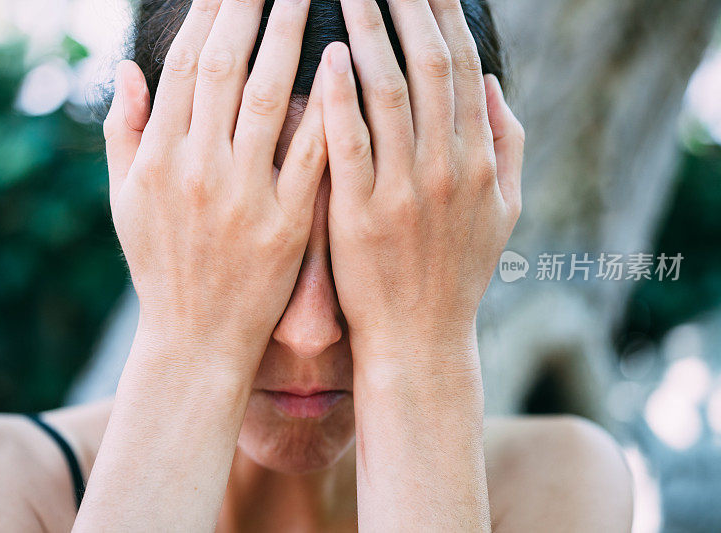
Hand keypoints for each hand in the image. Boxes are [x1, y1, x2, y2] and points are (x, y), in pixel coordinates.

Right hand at [102, 0, 324, 376]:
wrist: (196, 340)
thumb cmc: (161, 267)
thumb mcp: (125, 202)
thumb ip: (123, 133)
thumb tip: (127, 70)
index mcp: (156, 159)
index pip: (183, 66)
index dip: (207, 15)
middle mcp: (196, 170)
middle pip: (224, 68)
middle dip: (250, 9)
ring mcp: (242, 197)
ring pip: (267, 98)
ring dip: (288, 40)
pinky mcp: (284, 224)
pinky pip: (309, 157)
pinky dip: (325, 109)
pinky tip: (343, 67)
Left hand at [321, 0, 523, 364]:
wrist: (420, 339)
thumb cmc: (457, 273)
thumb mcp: (505, 211)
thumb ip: (507, 144)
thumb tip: (495, 84)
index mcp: (479, 161)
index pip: (463, 68)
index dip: (447, 15)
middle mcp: (447, 168)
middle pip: (430, 66)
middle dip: (408, 7)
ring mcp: (404, 192)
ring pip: (389, 94)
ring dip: (370, 35)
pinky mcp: (361, 216)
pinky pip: (351, 146)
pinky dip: (342, 99)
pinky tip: (328, 57)